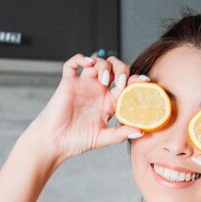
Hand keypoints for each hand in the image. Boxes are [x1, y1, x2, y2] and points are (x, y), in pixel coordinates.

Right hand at [24, 53, 145, 165]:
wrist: (55, 142)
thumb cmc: (77, 141)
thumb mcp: (103, 138)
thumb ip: (121, 134)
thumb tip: (141, 131)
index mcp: (109, 102)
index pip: (126, 85)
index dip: (136, 80)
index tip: (145, 81)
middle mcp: (98, 91)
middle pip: (115, 68)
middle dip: (121, 69)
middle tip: (121, 82)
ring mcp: (83, 85)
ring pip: (97, 62)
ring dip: (104, 66)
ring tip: (104, 80)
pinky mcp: (68, 83)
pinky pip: (73, 64)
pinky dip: (81, 58)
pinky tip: (88, 63)